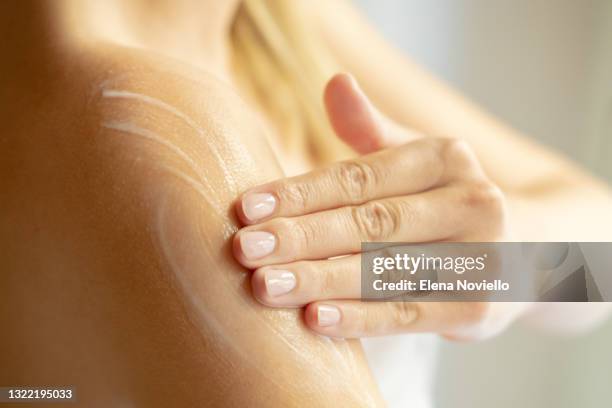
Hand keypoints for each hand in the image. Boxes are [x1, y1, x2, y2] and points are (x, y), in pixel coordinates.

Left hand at [233, 73, 523, 338]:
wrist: (529, 249)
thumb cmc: (448, 200)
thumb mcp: (419, 158)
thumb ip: (372, 130)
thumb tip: (334, 82)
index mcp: (445, 157)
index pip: (360, 176)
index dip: (300, 192)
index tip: (247, 208)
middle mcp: (469, 201)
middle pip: (368, 222)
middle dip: (301, 237)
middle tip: (244, 250)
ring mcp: (479, 256)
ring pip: (383, 269)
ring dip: (320, 279)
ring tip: (264, 286)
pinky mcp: (478, 308)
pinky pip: (408, 313)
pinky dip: (361, 317)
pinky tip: (315, 319)